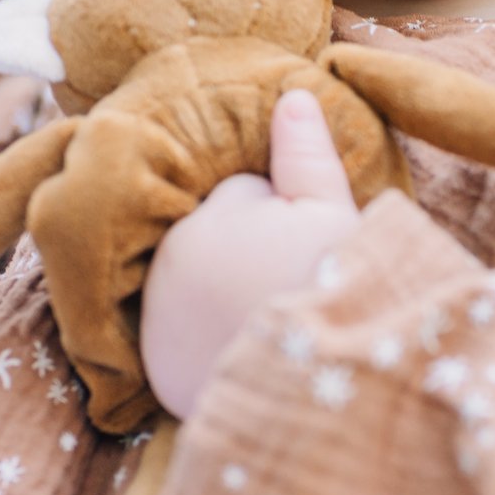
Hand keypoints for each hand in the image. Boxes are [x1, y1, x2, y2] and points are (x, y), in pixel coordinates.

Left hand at [142, 90, 362, 419]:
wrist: (321, 399)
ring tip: (269, 322)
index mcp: (209, 219)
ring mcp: (157, 322)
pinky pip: (180, 337)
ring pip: (193, 284)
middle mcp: (169, 265)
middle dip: (245, 250)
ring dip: (218, 294)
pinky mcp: (157, 374)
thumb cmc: (338, 293)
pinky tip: (241, 353)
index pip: (244, 195)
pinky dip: (201, 342)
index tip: (311, 250)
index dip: (288, 216)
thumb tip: (292, 95)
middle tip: (292, 287)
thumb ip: (306, 154)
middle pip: (214, 237)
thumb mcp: (335, 214)